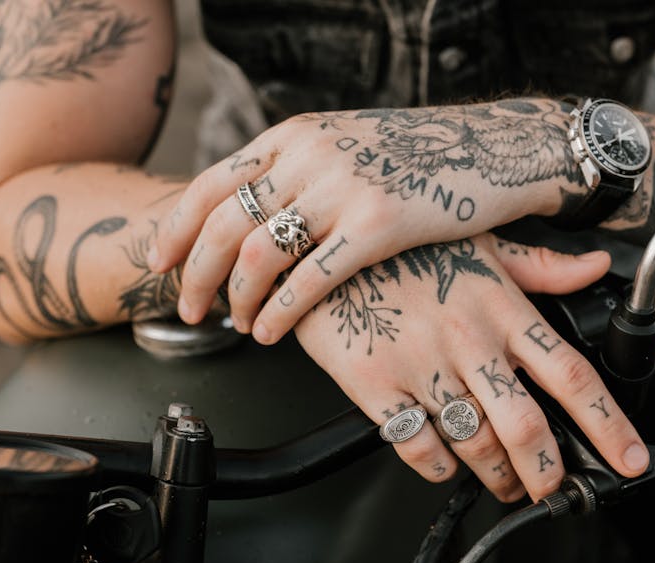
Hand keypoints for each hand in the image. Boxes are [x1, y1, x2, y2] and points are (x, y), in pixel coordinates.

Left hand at [152, 99, 582, 344]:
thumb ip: (302, 169)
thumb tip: (263, 205)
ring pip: (258, 253)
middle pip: (224, 222)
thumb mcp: (349, 145)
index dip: (178, 228)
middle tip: (187, 309)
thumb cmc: (424, 156)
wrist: (492, 147)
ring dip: (237, 298)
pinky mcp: (378, 224)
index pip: (213, 183)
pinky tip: (272, 332)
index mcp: (296, 136)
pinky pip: (309, 278)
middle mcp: (309, 156)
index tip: (162, 261)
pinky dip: (280, 311)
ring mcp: (342, 189)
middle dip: (194, 273)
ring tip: (236, 325)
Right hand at [292, 233, 648, 501]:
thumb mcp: (482, 242)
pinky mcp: (375, 386)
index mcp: (504, 308)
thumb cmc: (406, 244)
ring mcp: (422, 365)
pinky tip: (445, 463)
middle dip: (548, 473)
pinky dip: (438, 469)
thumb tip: (598, 266)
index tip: (628, 460)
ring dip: (497, 476)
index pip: (572, 375)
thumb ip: (543, 267)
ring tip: (502, 481)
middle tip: (550, 488)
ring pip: (476, 445)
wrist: (322, 243)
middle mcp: (470, 340)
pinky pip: (418, 447)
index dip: (608, 425)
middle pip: (527, 428)